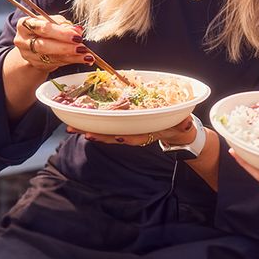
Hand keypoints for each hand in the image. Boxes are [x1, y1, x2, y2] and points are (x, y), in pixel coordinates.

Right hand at [13, 15, 91, 70]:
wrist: (33, 44)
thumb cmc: (44, 29)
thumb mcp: (52, 21)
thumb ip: (63, 24)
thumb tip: (77, 30)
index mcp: (24, 24)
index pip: (42, 28)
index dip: (60, 32)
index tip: (77, 36)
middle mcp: (23, 40)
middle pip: (44, 45)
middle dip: (65, 47)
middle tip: (81, 47)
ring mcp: (28, 55)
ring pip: (51, 57)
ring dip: (72, 56)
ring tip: (87, 55)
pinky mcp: (36, 65)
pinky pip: (55, 63)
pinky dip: (70, 61)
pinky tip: (82, 59)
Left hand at [66, 115, 198, 146]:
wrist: (175, 129)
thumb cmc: (177, 124)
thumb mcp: (182, 124)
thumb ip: (183, 124)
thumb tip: (186, 123)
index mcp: (147, 132)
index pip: (135, 137)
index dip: (126, 138)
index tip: (118, 137)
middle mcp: (134, 132)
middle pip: (113, 135)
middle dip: (97, 134)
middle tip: (82, 133)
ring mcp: (126, 128)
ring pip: (105, 130)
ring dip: (89, 129)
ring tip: (73, 128)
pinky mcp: (122, 123)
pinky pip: (105, 124)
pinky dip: (93, 123)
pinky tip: (80, 121)